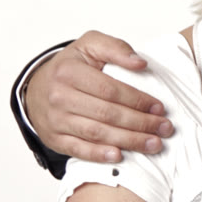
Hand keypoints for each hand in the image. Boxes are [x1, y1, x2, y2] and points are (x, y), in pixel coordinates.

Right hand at [26, 31, 172, 162]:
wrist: (36, 89)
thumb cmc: (70, 67)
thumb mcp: (89, 46)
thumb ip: (115, 48)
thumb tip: (140, 63)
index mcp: (69, 72)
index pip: (110, 89)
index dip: (137, 100)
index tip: (159, 108)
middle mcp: (60, 96)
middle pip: (107, 114)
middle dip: (140, 123)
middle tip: (165, 128)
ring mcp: (56, 120)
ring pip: (97, 133)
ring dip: (129, 141)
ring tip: (153, 144)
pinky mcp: (54, 138)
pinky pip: (79, 149)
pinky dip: (99, 154)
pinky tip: (120, 156)